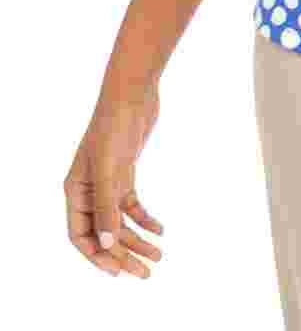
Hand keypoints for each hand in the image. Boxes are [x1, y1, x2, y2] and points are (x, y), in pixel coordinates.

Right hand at [64, 84, 163, 277]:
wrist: (131, 94)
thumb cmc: (113, 127)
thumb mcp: (109, 168)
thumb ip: (107, 207)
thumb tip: (107, 246)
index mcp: (75, 191)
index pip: (80, 236)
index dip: (98, 257)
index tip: (119, 272)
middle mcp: (87, 190)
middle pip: (103, 233)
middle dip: (123, 255)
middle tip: (146, 272)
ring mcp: (107, 182)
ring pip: (120, 222)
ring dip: (138, 240)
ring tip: (159, 255)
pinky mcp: (125, 174)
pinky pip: (132, 205)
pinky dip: (145, 219)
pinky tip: (160, 230)